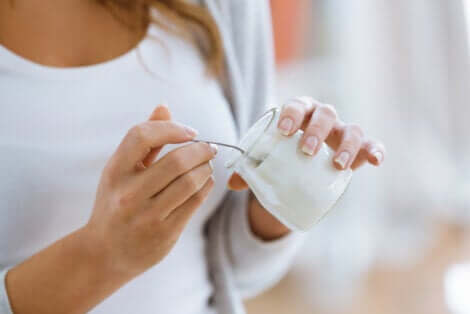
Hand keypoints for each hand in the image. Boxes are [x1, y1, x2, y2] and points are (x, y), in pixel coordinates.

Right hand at [85, 105, 216, 276]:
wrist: (104, 252)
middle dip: (201, 150)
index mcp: (114, 172)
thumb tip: (164, 106)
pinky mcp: (164, 234)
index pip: (142, 136)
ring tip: (207, 164)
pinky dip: (206, 186)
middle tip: (210, 147)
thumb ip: (143, 140)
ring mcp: (147, 216)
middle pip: (177, 161)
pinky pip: (195, 202)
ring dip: (206, 168)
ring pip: (191, 182)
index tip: (190, 132)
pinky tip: (205, 181)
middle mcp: (128, 194)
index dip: (171, 128)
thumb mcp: (119, 170)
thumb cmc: (115, 203)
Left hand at [228, 97, 385, 238]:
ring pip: (351, 128)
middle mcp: (323, 118)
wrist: (304, 164)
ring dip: (347, 145)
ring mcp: (342, 132)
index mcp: (299, 113)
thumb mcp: (266, 160)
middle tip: (306, 151)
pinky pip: (371, 145)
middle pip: (325, 114)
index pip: (297, 105)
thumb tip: (232, 183)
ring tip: (337, 165)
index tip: (284, 132)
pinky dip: (375, 150)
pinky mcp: (359, 148)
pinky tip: (374, 161)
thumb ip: (250, 168)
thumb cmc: (282, 156)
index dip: (292, 114)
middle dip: (317, 130)